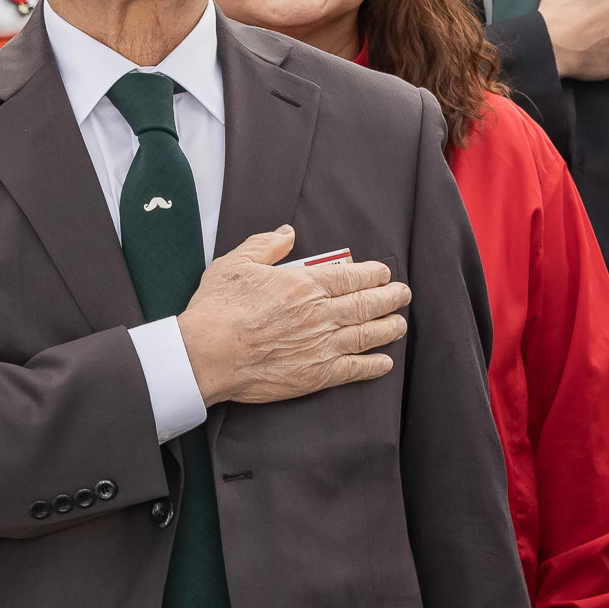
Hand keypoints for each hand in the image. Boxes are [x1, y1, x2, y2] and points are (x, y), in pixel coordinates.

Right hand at [175, 226, 411, 405]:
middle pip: (367, 304)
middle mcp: (320, 314)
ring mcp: (321, 346)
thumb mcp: (236, 264)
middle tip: (403, 294)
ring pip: (367, 335)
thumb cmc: (217, 309)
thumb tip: (287, 233)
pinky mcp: (315, 375)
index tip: (384, 274)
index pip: (352, 277)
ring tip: (400, 324)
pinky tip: (384, 363)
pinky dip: (373, 366)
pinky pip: (354, 370)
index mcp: (304, 285)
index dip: (374, 275)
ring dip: (389, 328)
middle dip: (390, 298)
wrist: (204, 355)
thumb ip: (266, 245)